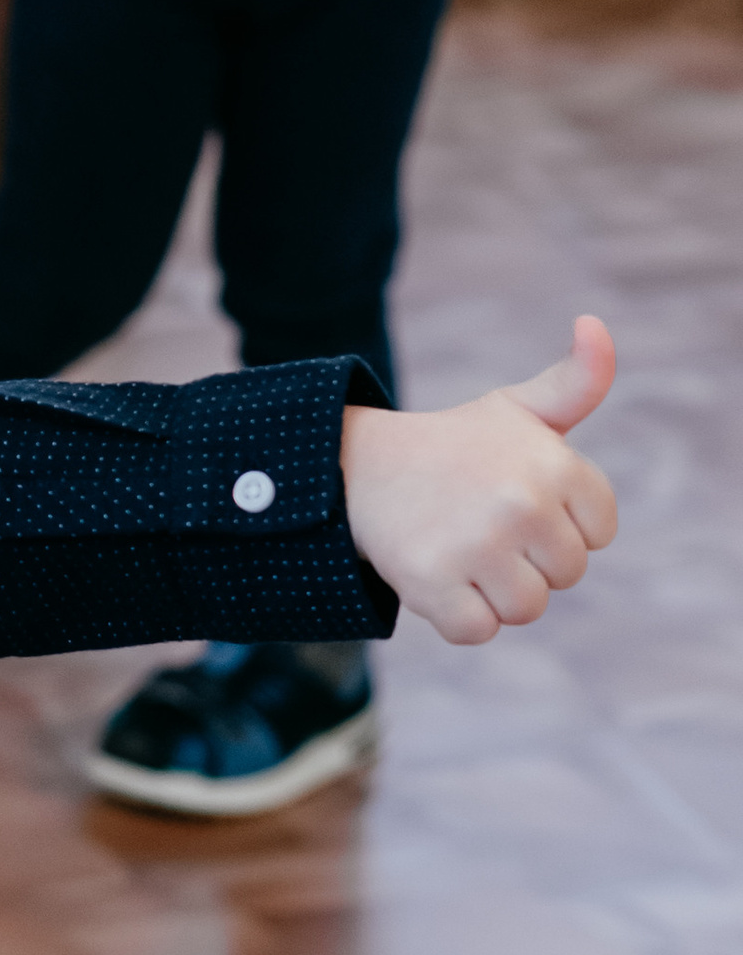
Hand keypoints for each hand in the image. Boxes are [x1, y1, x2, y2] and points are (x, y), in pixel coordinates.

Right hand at [342, 315, 616, 644]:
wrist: (356, 466)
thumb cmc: (453, 446)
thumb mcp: (517, 408)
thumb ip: (577, 380)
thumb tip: (595, 324)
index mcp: (554, 463)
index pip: (597, 533)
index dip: (559, 525)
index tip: (519, 500)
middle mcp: (521, 502)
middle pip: (565, 575)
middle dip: (527, 561)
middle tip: (481, 525)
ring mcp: (476, 545)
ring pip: (526, 609)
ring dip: (494, 593)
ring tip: (460, 551)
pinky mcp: (432, 583)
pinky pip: (476, 630)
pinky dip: (457, 616)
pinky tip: (436, 575)